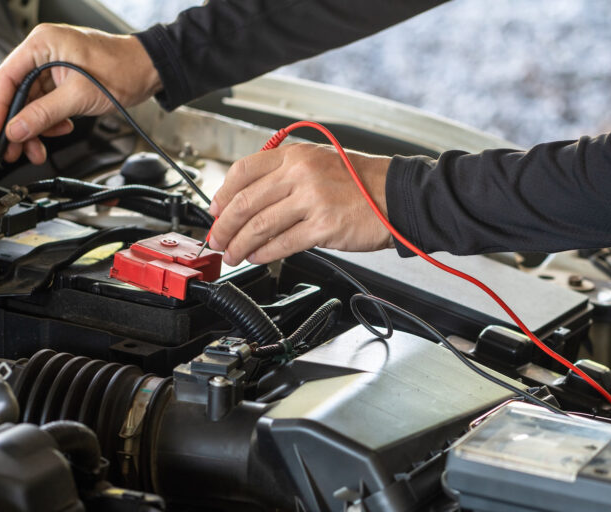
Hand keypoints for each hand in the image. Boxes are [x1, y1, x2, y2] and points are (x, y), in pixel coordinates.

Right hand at [0, 24, 161, 163]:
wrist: (149, 70)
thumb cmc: (122, 69)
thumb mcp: (78, 96)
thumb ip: (44, 114)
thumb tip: (17, 129)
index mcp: (42, 44)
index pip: (6, 77)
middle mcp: (44, 51)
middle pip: (19, 93)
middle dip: (20, 124)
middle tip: (17, 149)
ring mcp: (54, 65)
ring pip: (33, 102)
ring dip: (36, 127)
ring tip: (39, 148)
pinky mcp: (64, 78)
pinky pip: (48, 102)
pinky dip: (50, 120)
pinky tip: (60, 128)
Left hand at [208, 144, 393, 264]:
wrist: (395, 196)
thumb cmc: (360, 183)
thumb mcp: (319, 163)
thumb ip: (285, 176)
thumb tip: (251, 202)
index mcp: (295, 155)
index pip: (243, 171)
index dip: (222, 195)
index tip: (215, 211)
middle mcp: (301, 173)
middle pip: (246, 201)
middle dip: (225, 226)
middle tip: (217, 240)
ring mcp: (312, 199)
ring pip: (260, 225)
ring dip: (240, 244)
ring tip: (233, 255)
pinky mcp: (324, 226)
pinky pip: (283, 242)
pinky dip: (263, 253)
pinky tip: (256, 257)